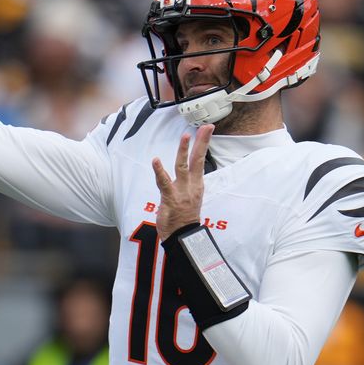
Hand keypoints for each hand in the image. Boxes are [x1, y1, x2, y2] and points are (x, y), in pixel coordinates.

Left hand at [153, 124, 214, 240]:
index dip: (203, 143)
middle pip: (198, 160)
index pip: (200, 160)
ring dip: (183, 151)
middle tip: (208, 127)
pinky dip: (159, 171)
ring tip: (185, 137)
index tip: (207, 129)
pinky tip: (155, 160)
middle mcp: (192, 186)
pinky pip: (164, 182)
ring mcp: (182, 192)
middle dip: (202, 143)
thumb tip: (186, 172)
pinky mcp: (171, 198)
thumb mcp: (190, 197)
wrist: (182, 238)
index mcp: (196, 184)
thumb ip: (187, 183)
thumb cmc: (183, 217)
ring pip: (183, 167)